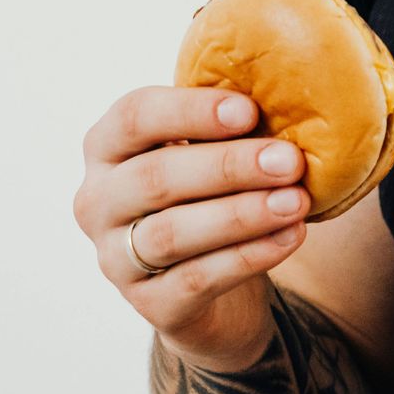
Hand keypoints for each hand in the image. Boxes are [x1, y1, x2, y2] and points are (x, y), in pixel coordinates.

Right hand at [71, 85, 310, 371]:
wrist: (212, 297)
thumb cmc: (209, 203)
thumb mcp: (209, 157)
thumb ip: (226, 128)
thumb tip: (286, 87)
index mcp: (106, 148)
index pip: (134, 117)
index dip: (191, 111)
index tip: (250, 110)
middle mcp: (97, 202)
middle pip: (156, 177)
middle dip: (228, 167)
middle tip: (289, 160)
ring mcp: (116, 258)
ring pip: (174, 233)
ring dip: (241, 214)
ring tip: (296, 202)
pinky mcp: (148, 306)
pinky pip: (198, 278)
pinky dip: (248, 256)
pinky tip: (289, 237)